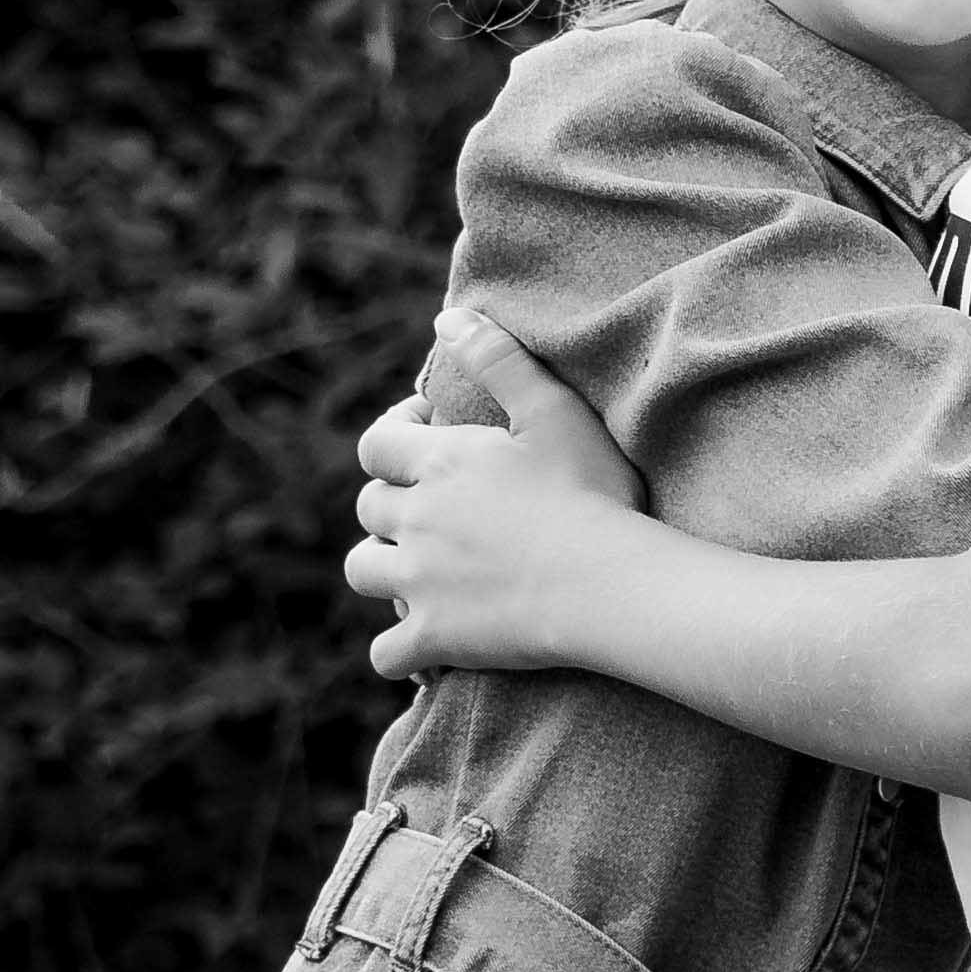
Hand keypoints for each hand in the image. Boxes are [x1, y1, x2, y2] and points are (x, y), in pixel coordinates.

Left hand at [342, 312, 644, 679]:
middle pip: (368, 506)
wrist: (608, 586)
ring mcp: (419, 583)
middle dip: (391, 501)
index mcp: (441, 462)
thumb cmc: (592, 493)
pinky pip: (387, 653)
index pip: (377, 443)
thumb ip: (498, 357)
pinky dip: (398, 650)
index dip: (395, 435)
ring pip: (362, 571)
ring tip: (418, 567)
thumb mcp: (553, 409)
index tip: (428, 434)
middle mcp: (416, 520)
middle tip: (432, 504)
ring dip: (381, 566)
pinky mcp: (434, 638)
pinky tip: (423, 645)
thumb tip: (447, 318)